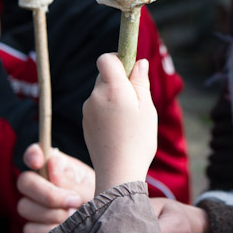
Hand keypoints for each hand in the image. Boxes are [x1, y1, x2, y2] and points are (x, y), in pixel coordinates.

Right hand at [17, 143, 94, 232]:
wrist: (104, 221)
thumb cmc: (99, 197)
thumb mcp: (92, 187)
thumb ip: (73, 181)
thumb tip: (51, 166)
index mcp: (56, 165)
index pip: (34, 152)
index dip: (32, 154)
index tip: (39, 161)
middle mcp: (40, 183)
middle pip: (25, 182)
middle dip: (48, 194)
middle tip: (75, 201)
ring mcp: (34, 206)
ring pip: (25, 207)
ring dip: (52, 214)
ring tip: (75, 216)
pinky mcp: (34, 228)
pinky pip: (30, 230)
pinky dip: (48, 232)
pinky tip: (65, 230)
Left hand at [83, 54, 157, 193]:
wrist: (118, 173)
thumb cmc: (138, 140)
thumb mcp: (147, 109)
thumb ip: (140, 83)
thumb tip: (139, 62)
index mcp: (112, 89)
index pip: (106, 59)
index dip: (119, 59)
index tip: (132, 70)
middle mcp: (95, 97)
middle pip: (104, 75)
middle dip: (119, 81)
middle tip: (136, 100)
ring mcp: (87, 110)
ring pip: (101, 92)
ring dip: (113, 97)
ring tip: (128, 119)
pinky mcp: (85, 123)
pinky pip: (96, 107)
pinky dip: (107, 111)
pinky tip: (118, 129)